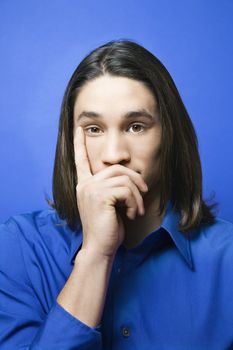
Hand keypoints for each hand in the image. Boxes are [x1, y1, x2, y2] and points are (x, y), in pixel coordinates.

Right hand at [73, 126, 147, 257]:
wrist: (100, 247)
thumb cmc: (107, 228)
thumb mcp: (110, 204)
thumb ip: (113, 188)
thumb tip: (131, 177)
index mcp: (85, 184)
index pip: (80, 160)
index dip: (79, 143)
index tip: (80, 128)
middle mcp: (85, 184)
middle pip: (118, 168)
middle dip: (136, 180)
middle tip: (144, 193)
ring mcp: (91, 189)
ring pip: (125, 179)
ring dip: (137, 196)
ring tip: (136, 211)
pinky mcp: (100, 196)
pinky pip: (127, 190)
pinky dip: (135, 203)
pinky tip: (131, 215)